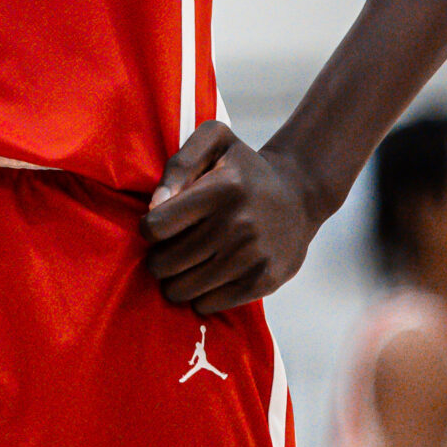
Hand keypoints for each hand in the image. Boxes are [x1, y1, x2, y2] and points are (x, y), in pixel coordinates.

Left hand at [141, 120, 317, 313]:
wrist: (299, 195)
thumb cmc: (244, 169)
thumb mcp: (215, 141)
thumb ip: (179, 164)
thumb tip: (154, 205)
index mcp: (222, 188)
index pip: (157, 226)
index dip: (148, 228)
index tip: (157, 225)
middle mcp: (239, 224)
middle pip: (166, 263)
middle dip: (157, 259)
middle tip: (167, 251)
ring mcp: (254, 256)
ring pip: (184, 288)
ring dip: (173, 282)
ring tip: (181, 268)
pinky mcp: (266, 281)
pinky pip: (210, 304)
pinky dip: (199, 297)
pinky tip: (204, 279)